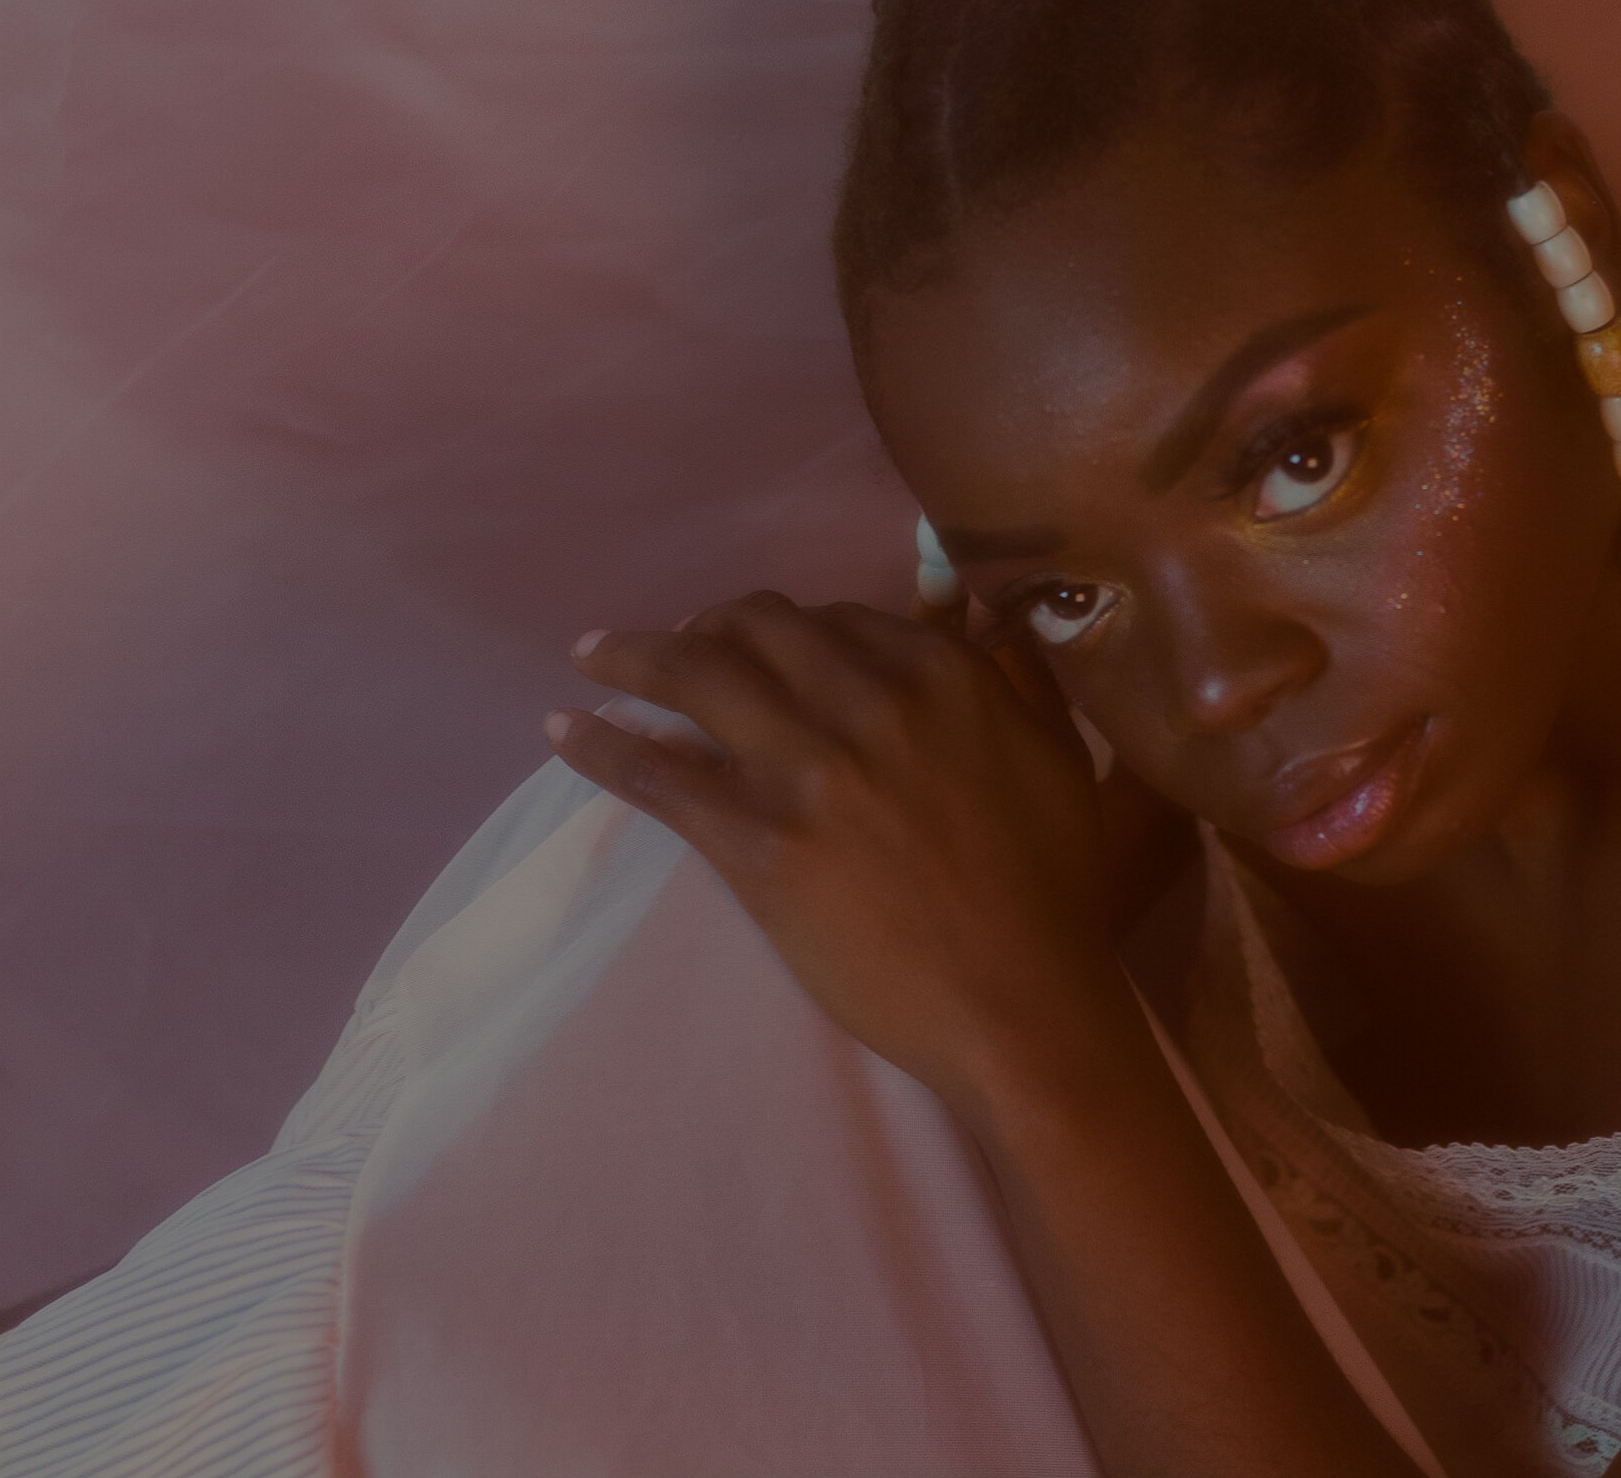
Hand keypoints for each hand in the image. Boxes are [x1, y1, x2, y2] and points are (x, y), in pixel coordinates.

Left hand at [547, 592, 1134, 1113]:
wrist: (1021, 1005)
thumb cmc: (1049, 891)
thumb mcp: (1057, 755)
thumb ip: (1013, 674)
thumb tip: (970, 615)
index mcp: (943, 675)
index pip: (836, 618)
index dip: (787, 625)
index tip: (758, 638)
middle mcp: (870, 702)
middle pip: (757, 630)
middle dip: (707, 627)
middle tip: (677, 643)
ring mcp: (809, 770)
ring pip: (697, 679)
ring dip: (633, 656)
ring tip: (595, 654)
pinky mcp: (759, 842)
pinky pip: (660, 774)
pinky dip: (602, 746)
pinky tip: (563, 728)